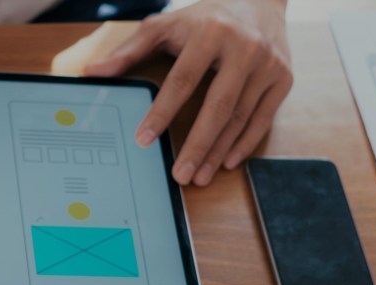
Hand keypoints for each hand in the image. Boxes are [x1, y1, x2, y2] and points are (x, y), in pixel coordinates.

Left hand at [85, 0, 292, 185]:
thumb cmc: (205, 18)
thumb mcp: (165, 25)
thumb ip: (129, 50)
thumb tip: (92, 73)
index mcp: (209, 32)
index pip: (183, 80)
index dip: (162, 112)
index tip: (143, 140)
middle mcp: (243, 47)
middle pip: (218, 105)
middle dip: (197, 145)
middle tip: (180, 175)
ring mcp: (268, 64)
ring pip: (241, 117)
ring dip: (218, 151)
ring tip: (199, 176)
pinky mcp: (284, 77)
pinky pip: (264, 118)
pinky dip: (245, 143)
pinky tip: (227, 162)